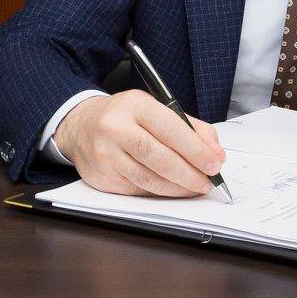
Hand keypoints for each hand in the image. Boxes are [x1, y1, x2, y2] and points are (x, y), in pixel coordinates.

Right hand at [54, 90, 225, 197]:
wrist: (81, 125)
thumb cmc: (125, 117)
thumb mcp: (155, 108)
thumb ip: (190, 128)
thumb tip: (215, 154)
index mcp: (134, 105)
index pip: (171, 129)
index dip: (196, 150)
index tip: (214, 164)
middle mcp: (115, 128)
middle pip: (160, 158)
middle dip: (189, 174)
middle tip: (207, 182)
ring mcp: (106, 154)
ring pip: (150, 179)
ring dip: (177, 188)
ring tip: (193, 187)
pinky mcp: (102, 178)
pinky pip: (138, 190)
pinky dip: (160, 192)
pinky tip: (171, 189)